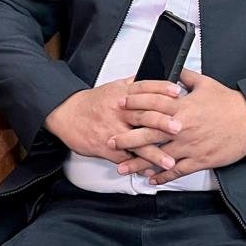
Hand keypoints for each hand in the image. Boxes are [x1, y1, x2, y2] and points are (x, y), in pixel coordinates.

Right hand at [44, 77, 180, 164]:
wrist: (67, 114)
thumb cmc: (94, 102)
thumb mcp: (114, 87)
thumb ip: (134, 84)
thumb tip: (155, 74)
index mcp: (122, 94)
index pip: (145, 89)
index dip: (161, 89)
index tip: (177, 93)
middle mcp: (119, 111)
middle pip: (143, 115)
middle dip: (162, 122)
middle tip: (178, 128)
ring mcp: (112, 130)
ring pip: (135, 142)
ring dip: (154, 153)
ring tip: (169, 161)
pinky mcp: (105, 147)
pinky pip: (123, 158)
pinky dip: (137, 166)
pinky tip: (149, 171)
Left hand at [110, 69, 245, 184]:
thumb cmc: (229, 103)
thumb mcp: (206, 83)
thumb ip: (186, 76)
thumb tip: (174, 69)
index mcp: (183, 106)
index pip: (152, 103)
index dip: (133, 103)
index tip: (119, 105)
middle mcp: (182, 127)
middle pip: (148, 133)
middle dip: (127, 138)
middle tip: (111, 141)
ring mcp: (190, 145)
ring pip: (159, 156)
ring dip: (139, 163)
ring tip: (123, 168)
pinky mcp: (199, 160)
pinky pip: (177, 170)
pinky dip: (162, 176)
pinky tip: (151, 178)